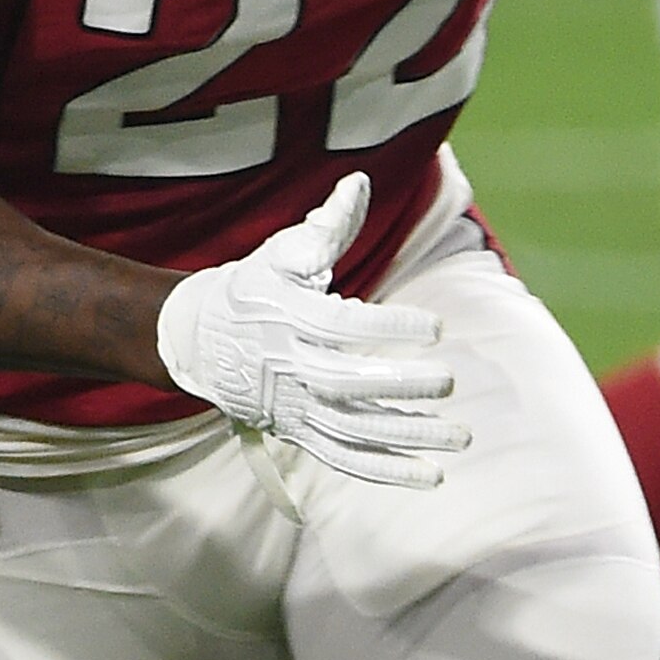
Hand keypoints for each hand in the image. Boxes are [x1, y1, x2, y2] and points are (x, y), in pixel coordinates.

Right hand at [154, 173, 469, 487]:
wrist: (199, 340)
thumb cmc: (254, 287)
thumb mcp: (283, 251)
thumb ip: (327, 225)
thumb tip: (359, 182)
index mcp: (290, 320)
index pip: (344, 327)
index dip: (391, 326)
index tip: (438, 327)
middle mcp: (290, 370)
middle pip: (347, 386)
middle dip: (399, 387)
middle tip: (450, 383)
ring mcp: (294, 408)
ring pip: (353, 431)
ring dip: (407, 439)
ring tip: (460, 438)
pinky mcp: (299, 432)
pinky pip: (344, 458)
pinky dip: (387, 472)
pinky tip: (431, 477)